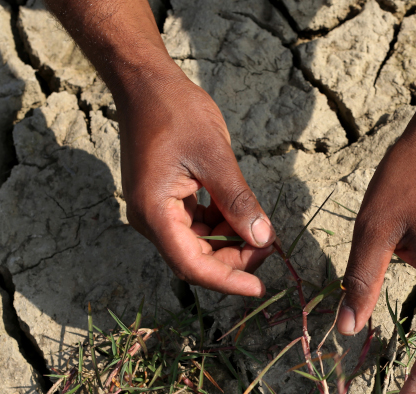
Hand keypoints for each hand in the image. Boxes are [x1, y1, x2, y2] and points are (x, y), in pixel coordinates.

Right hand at [116, 64, 275, 296]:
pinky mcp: (163, 200)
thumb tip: (262, 238)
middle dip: (233, 259)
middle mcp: (150, 218)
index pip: (192, 265)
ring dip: (228, 241)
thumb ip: (238, 201)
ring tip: (259, 228)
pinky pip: (193, 225)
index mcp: (154, 212)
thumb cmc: (176, 112)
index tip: (259, 288)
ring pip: (196, 244)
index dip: (228, 280)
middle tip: (268, 246)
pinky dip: (219, 224)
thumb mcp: (215, 156)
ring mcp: (155, 210)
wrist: (146, 84)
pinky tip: (239, 213)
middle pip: (194, 259)